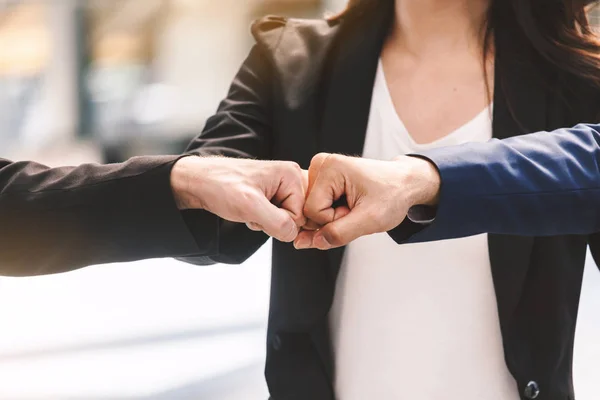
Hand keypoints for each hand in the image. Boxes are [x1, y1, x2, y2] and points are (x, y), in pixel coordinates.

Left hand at [171, 156, 306, 241]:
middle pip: (296, 217)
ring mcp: (282, 186)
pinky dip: (262, 220)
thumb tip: (293, 234)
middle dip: (274, 222)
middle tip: (255, 211)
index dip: (279, 221)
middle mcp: (290, 178)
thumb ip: (278, 222)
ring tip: (250, 209)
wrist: (199, 182)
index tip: (260, 210)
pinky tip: (249, 210)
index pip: (301, 215)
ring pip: (286, 220)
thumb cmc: (220, 186)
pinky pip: (277, 217)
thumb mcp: (249, 206)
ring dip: (266, 222)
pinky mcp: (273, 194)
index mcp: (291, 175)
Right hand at [294, 153, 440, 249]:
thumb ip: (340, 233)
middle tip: (355, 210)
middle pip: (309, 211)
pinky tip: (347, 206)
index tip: (356, 211)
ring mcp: (320, 171)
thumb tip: (311, 241)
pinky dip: (332, 214)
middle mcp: (321, 165)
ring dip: (333, 218)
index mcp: (330, 167)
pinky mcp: (322, 179)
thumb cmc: (392, 194)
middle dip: (332, 220)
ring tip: (353, 207)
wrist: (404, 184)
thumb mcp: (371, 219)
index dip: (334, 220)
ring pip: (312, 212)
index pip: (313, 211)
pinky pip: (317, 208)